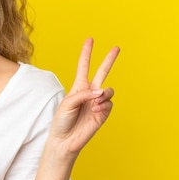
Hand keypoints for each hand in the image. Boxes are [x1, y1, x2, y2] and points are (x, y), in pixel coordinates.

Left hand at [49, 38, 119, 158]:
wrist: (65, 140)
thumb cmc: (62, 121)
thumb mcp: (68, 103)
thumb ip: (83, 94)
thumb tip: (100, 92)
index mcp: (78, 87)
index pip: (83, 66)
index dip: (86, 53)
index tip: (90, 40)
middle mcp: (89, 92)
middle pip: (102, 72)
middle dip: (109, 60)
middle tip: (116, 47)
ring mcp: (98, 102)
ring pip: (109, 90)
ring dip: (104, 93)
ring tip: (96, 101)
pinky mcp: (103, 113)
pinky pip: (109, 103)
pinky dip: (104, 104)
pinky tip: (96, 109)